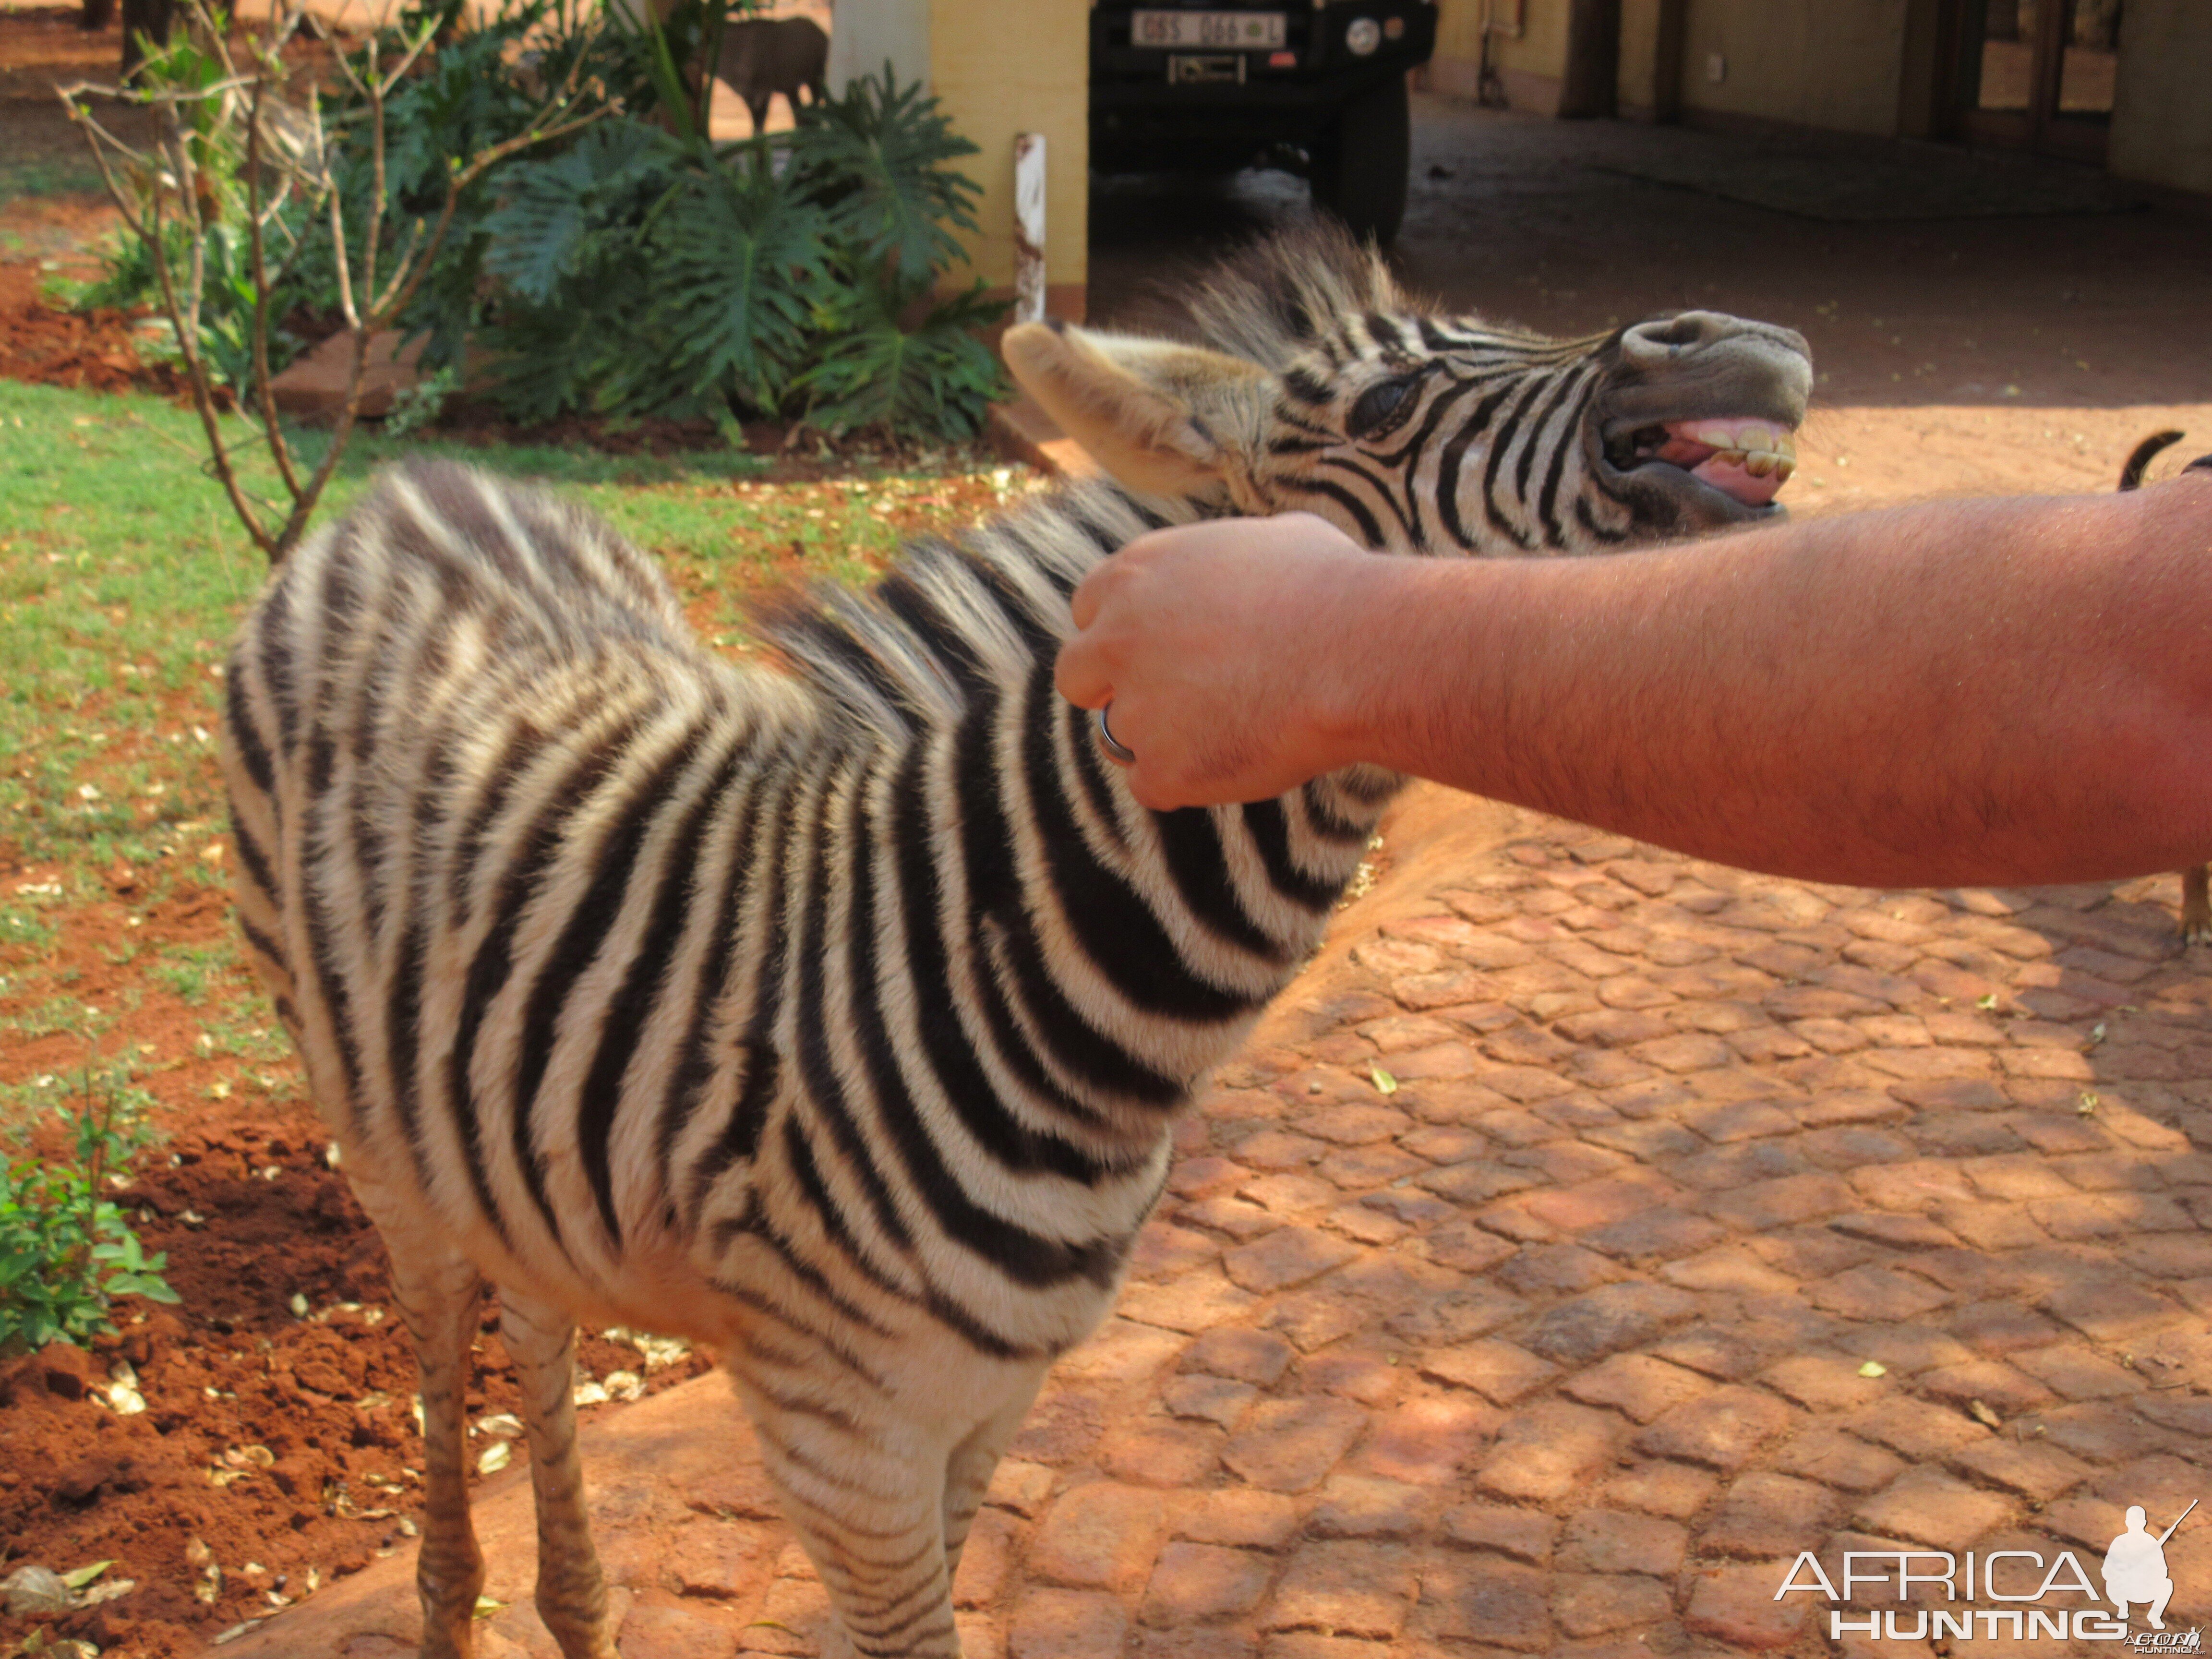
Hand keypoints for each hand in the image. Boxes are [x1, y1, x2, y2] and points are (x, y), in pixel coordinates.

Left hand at [1055, 513, 1379, 808]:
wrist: (1361, 654)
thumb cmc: (1334, 589)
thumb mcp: (1276, 538)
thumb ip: (1229, 557)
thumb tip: (1249, 560)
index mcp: (1133, 576)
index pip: (1088, 611)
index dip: (1124, 634)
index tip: (1161, 650)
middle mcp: (1115, 640)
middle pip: (1077, 677)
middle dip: (1114, 689)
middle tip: (1177, 699)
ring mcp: (1133, 709)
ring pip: (1119, 738)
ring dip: (1162, 738)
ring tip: (1233, 726)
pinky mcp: (1161, 769)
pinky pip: (1154, 785)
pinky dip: (1189, 780)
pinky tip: (1241, 756)